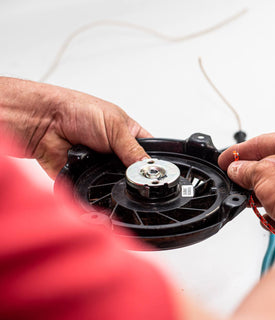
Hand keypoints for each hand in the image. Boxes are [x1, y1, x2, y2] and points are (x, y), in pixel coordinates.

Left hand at [0, 77, 151, 177]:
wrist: (43, 121)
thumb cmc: (76, 110)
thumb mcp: (115, 126)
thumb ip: (133, 149)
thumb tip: (147, 167)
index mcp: (129, 135)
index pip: (149, 154)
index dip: (153, 164)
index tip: (154, 171)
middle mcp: (116, 151)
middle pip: (133, 173)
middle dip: (130, 174)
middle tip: (125, 167)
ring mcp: (101, 166)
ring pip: (114, 183)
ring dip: (109, 177)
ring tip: (103, 164)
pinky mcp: (85, 178)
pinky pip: (93, 190)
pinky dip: (92, 185)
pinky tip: (90, 174)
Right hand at [218, 132, 274, 230]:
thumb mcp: (262, 174)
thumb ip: (245, 170)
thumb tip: (237, 170)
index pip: (265, 141)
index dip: (241, 151)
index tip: (226, 159)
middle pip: (274, 166)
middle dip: (253, 177)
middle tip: (238, 181)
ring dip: (264, 196)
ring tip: (251, 202)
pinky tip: (271, 217)